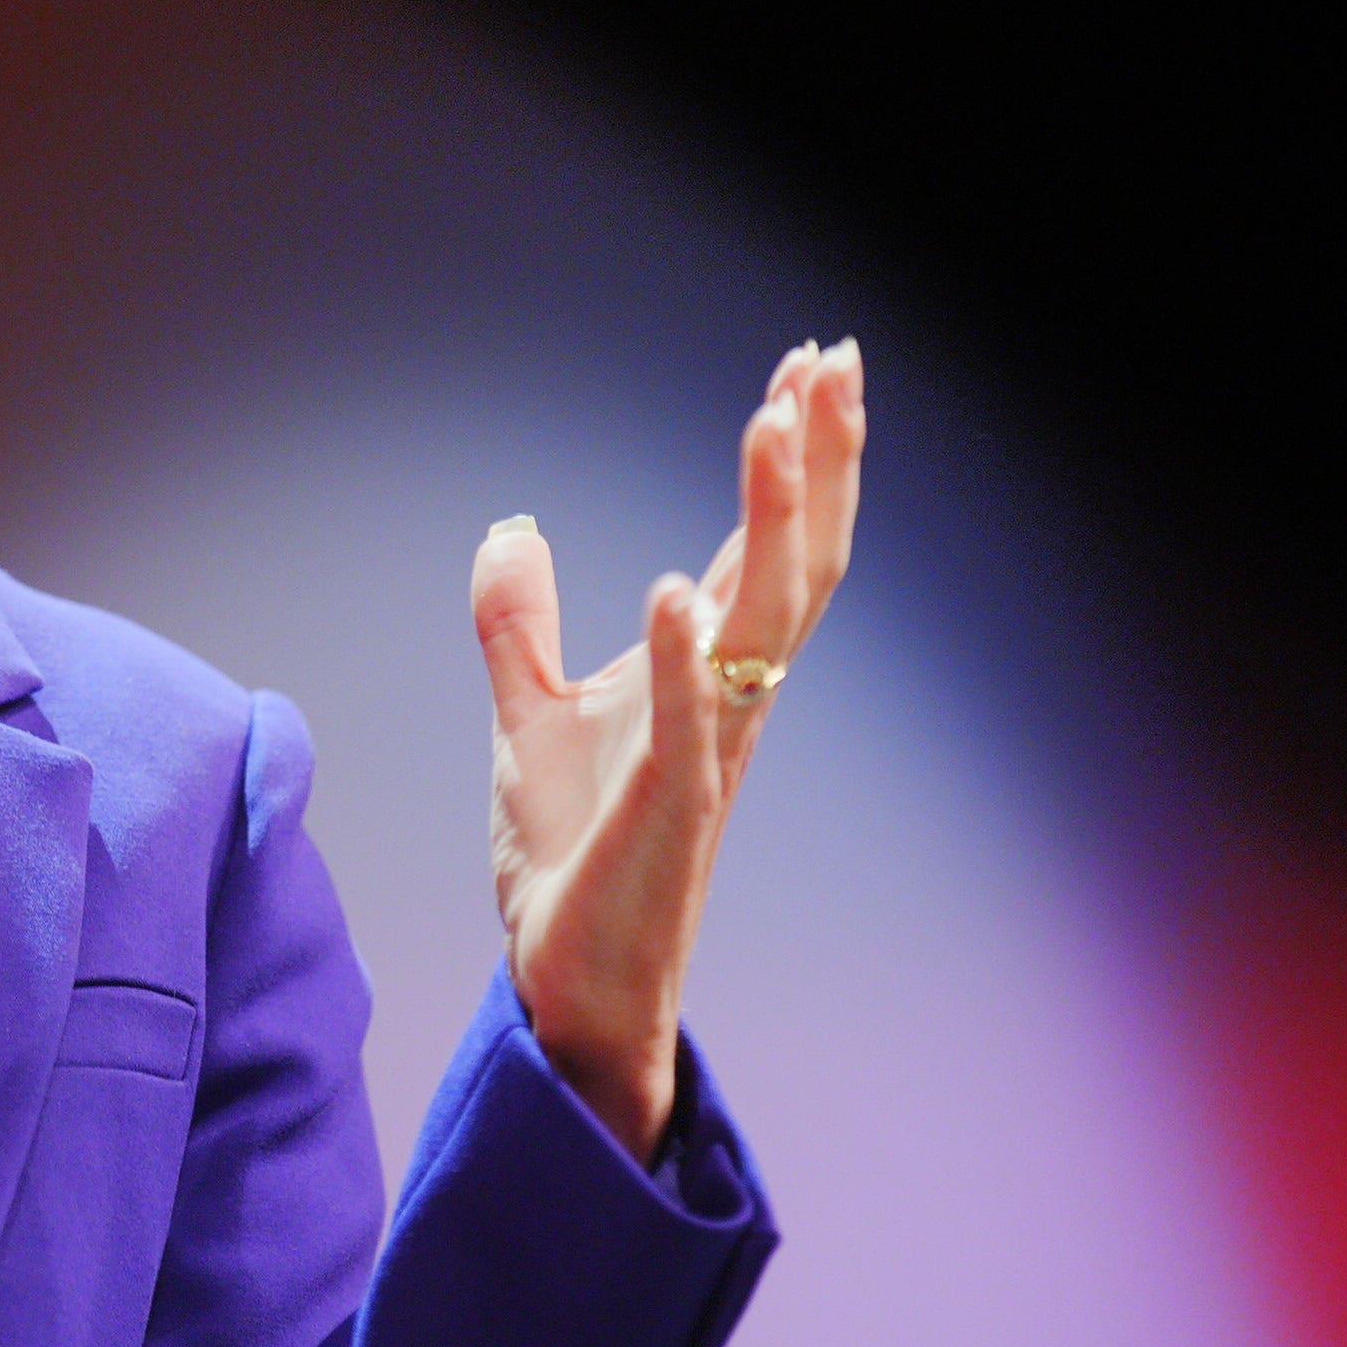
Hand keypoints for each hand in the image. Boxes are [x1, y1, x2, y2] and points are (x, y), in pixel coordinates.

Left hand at [473, 338, 866, 1159]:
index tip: (809, 364)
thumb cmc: (574, 859)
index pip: (761, 546)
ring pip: (763, 622)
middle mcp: (729, 703)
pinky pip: (687, 725)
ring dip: (769, 521)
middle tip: (834, 361)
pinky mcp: (664, 810)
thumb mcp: (528, 715)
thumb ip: (520, 623)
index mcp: (706, 675)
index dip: (792, 458)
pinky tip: (673, 588)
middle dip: (818, 461)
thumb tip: (512, 524)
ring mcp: (708, 754)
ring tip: (773, 423)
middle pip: (796, 561)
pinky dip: (681, 657)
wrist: (571, 986)